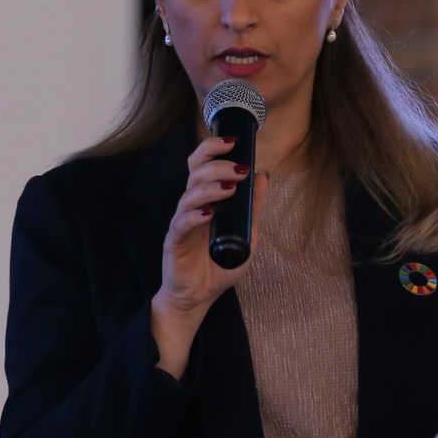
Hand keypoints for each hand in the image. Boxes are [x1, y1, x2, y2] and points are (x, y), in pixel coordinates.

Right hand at [151, 136, 265, 376]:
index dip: (214, 149)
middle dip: (216, 163)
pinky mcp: (174, 241)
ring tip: (230, 188)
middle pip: (195, 172)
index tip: (234, 141)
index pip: (204, 164)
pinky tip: (209, 213)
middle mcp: (191, 206)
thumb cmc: (218, 266)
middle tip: (238, 167)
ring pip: (189, 194)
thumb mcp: (246, 236)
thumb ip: (252, 209)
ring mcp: (181, 222)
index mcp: (206, 199)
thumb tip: (263, 178)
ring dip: (211, 187)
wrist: (198, 296)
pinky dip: (195, 215)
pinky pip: (182, 223)